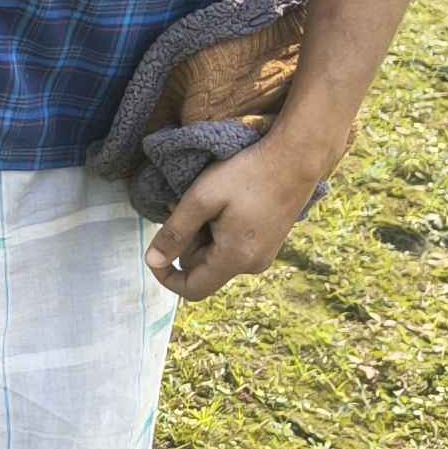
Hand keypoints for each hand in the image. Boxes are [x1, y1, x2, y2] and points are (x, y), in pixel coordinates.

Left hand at [147, 138, 326, 301]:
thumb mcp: (201, 199)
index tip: (153, 253)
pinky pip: (232, 247)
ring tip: (208, 203)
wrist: (295, 158)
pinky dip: (219, 231)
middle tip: (187, 207)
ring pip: (215, 257)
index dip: (166, 277)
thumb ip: (175, 232)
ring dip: (202, 235)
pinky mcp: (269, 243)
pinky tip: (224, 205)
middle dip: (187, 243)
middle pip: (202, 269)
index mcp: (235, 259)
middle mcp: (252, 265)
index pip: (192, 289)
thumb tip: (152, 260)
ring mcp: (263, 255)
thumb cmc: (247, 174)